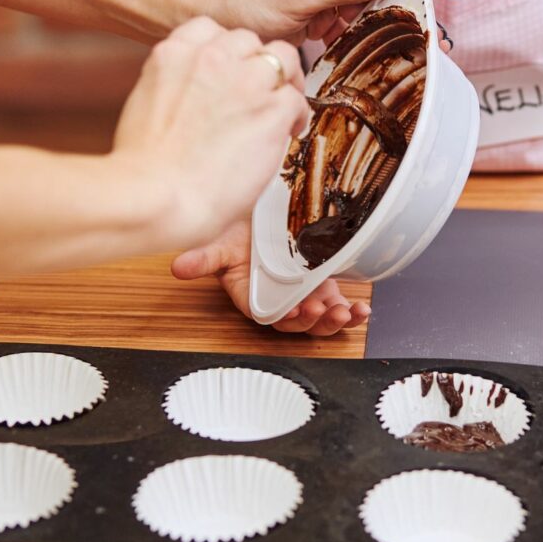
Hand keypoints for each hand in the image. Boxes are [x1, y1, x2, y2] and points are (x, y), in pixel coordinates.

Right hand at [112, 17, 307, 249]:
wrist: (157, 199)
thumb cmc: (144, 171)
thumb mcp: (145, 108)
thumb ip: (175, 91)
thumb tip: (193, 104)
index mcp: (174, 56)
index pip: (210, 29)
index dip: (226, 51)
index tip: (231, 70)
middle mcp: (211, 59)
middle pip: (249, 40)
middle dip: (256, 64)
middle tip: (259, 92)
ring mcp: (244, 82)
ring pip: (284, 59)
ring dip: (284, 82)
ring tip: (280, 109)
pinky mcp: (270, 111)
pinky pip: (296, 100)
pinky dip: (296, 116)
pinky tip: (288, 132)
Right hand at [171, 220, 370, 335]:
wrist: (261, 217)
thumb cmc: (238, 234)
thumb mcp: (221, 243)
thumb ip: (204, 258)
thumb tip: (178, 267)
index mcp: (255, 299)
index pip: (270, 316)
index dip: (284, 318)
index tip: (297, 311)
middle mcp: (280, 303)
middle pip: (299, 323)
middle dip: (315, 322)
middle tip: (327, 312)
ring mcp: (303, 297)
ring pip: (320, 319)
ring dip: (336, 321)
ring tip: (349, 313)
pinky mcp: (322, 288)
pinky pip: (337, 306)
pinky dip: (352, 311)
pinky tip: (364, 308)